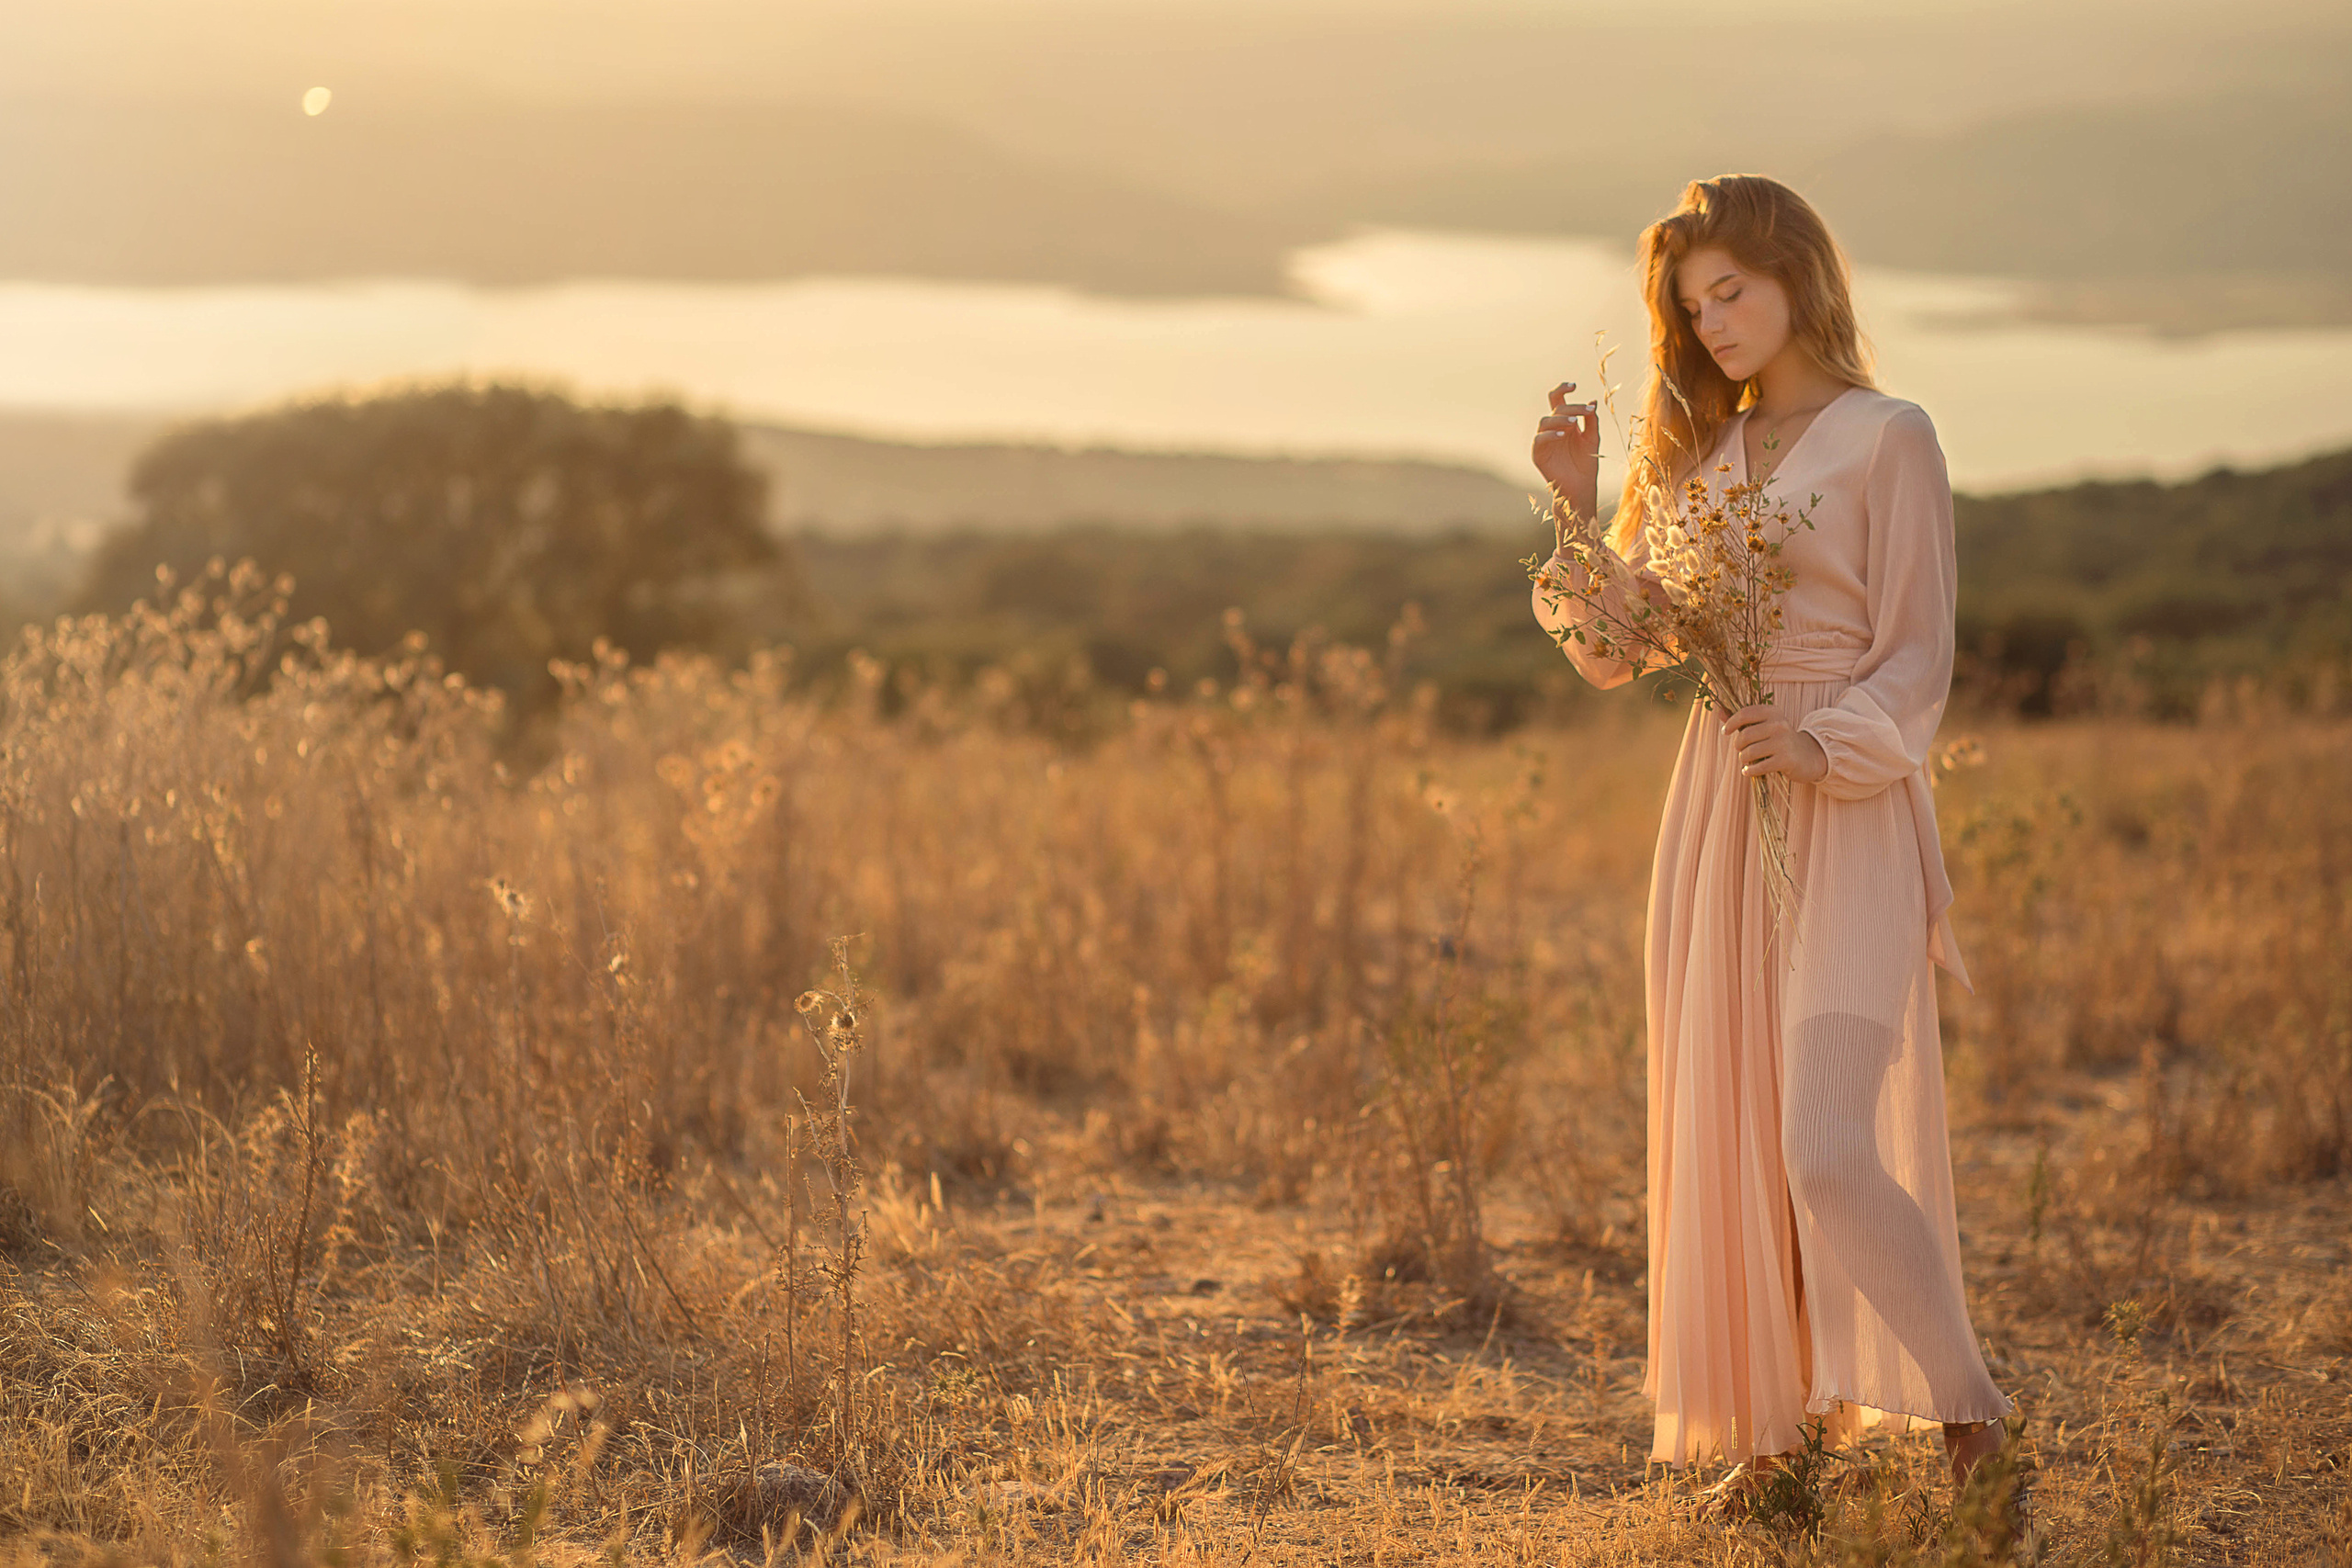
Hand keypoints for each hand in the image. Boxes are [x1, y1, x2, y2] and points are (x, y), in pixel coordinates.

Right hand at [1532, 381, 1600, 536]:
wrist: (1581, 487)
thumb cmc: (1587, 463)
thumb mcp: (1593, 438)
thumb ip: (1591, 421)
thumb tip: (1592, 401)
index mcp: (1565, 422)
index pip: (1559, 400)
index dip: (1563, 390)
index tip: (1574, 385)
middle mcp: (1553, 429)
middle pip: (1555, 410)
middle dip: (1570, 408)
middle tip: (1585, 412)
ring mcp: (1544, 440)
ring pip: (1545, 422)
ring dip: (1560, 420)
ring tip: (1574, 423)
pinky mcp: (1538, 454)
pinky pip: (1539, 439)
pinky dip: (1550, 435)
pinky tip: (1562, 435)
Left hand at [1722, 703, 1827, 782]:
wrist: (1806, 756)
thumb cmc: (1778, 740)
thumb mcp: (1763, 725)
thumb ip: (1742, 719)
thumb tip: (1718, 711)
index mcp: (1773, 712)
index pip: (1745, 713)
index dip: (1730, 723)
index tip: (1725, 732)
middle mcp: (1779, 725)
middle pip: (1745, 735)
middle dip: (1738, 745)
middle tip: (1742, 750)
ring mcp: (1783, 742)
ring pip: (1749, 752)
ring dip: (1743, 759)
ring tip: (1746, 760)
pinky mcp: (1785, 760)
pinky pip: (1758, 767)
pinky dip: (1749, 771)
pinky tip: (1748, 771)